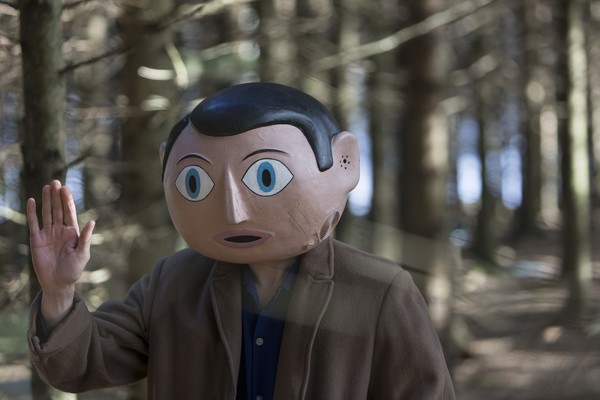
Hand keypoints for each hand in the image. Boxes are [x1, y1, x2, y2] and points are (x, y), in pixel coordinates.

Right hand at [27, 180, 94, 326]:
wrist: (57, 283)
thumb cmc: (73, 270)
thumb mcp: (82, 254)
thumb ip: (85, 238)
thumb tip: (92, 221)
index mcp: (73, 232)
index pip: (69, 212)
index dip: (67, 200)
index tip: (65, 188)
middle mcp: (60, 230)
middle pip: (58, 209)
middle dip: (57, 196)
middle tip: (55, 182)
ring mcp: (48, 234)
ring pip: (47, 213)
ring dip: (47, 200)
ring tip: (46, 187)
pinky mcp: (37, 240)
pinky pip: (34, 223)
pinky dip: (33, 213)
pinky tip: (32, 201)